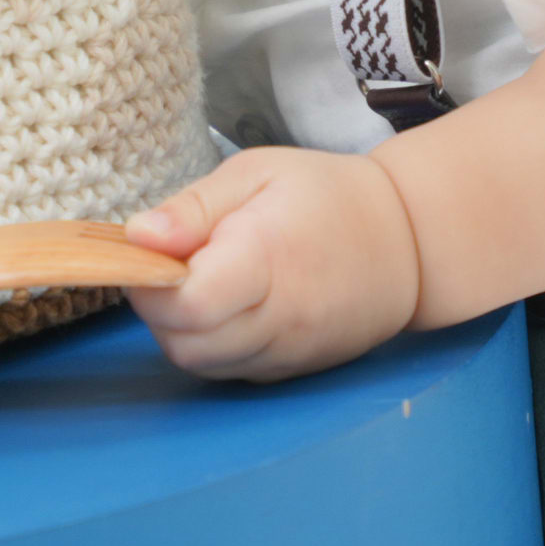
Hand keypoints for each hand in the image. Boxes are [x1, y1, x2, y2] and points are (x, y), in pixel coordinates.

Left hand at [118, 147, 421, 380]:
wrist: (407, 243)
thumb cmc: (327, 196)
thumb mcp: (256, 173)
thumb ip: (194, 208)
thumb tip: (137, 237)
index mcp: (265, 259)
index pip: (185, 302)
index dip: (149, 282)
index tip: (150, 250)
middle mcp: (278, 319)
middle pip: (184, 342)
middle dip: (157, 308)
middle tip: (170, 263)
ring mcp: (287, 353)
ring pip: (201, 363)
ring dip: (180, 330)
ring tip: (199, 281)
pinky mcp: (291, 371)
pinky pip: (229, 371)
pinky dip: (210, 346)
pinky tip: (223, 306)